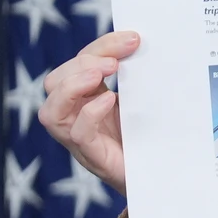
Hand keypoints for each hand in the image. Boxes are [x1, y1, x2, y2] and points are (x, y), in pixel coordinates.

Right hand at [38, 30, 137, 195]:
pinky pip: (76, 135)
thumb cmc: (153, 139)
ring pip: (51, 112)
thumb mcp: (145, 102)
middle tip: (114, 61)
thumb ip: (139, 78)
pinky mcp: (94, 158)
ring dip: (73, 86)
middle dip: (83, 63)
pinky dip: (88, 114)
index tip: (132, 38)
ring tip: (102, 73)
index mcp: (89, 98)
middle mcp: (77, 117)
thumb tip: (145, 43)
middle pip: (55, 83)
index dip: (101, 46)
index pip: (80, 64)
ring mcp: (80, 140)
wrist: (167, 180)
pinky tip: (109, 101)